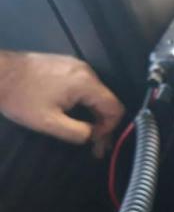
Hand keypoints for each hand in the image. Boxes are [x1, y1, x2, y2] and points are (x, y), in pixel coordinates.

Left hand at [0, 51, 124, 156]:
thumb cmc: (20, 97)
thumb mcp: (48, 123)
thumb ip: (77, 132)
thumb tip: (93, 136)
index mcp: (86, 83)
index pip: (115, 108)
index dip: (110, 129)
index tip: (96, 142)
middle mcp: (86, 71)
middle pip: (107, 101)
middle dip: (103, 125)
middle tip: (94, 146)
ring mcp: (76, 66)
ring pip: (96, 95)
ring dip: (93, 115)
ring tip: (85, 132)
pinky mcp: (66, 65)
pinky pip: (85, 87)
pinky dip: (85, 103)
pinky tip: (75, 114)